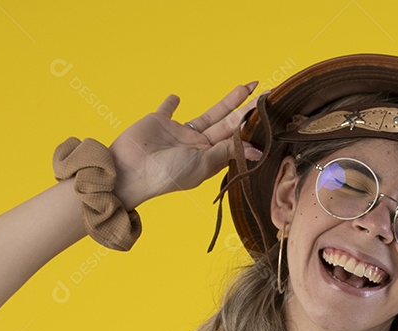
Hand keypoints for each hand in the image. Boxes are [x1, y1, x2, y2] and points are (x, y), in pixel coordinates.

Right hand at [108, 83, 261, 207]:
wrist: (130, 171)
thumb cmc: (167, 174)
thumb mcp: (202, 163)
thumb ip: (227, 151)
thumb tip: (257, 151)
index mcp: (209, 158)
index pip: (235, 141)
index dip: (250, 129)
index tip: (267, 117)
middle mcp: (197, 146)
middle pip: (226, 124)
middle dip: (245, 110)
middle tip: (263, 95)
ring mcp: (178, 133)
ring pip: (208, 114)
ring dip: (226, 102)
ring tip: (243, 88)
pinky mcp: (159, 122)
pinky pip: (167, 110)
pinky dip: (171, 103)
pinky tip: (176, 97)